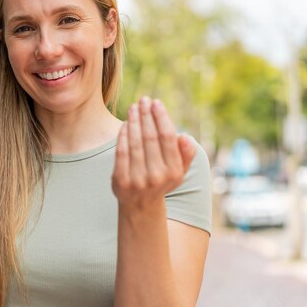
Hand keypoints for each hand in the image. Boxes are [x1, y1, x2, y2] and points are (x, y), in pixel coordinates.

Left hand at [111, 97, 195, 214]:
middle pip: (150, 137)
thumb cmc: (162, 180)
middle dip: (146, 115)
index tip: (156, 102)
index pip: (167, 137)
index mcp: (174, 171)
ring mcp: (138, 179)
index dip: (161, 117)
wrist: (141, 206)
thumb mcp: (179, 171)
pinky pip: (121, 152)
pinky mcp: (121, 181)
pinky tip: (125, 124)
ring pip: (135, 143)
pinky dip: (122, 136)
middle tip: (143, 100)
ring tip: (133, 108)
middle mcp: (157, 176)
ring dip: (134, 121)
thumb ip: (186, 154)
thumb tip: (185, 136)